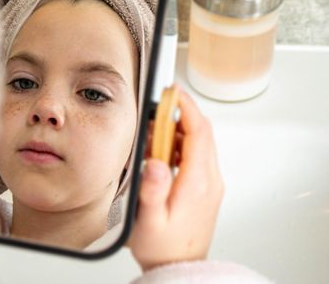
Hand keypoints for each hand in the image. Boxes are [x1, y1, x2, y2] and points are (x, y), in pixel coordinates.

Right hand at [128, 86, 223, 271]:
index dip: (187, 108)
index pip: (199, 132)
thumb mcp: (150, 220)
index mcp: (197, 183)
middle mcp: (209, 180)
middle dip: (182, 113)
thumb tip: (155, 162)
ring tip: (155, 131)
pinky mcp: (205, 187)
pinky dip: (181, 144)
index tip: (174, 93)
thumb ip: (153, 190)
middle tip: (161, 105)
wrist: (179, 266)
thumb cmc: (163, 247)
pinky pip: (197, 155)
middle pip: (202, 133)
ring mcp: (209, 183)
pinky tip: (162, 151)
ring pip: (200, 143)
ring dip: (180, 130)